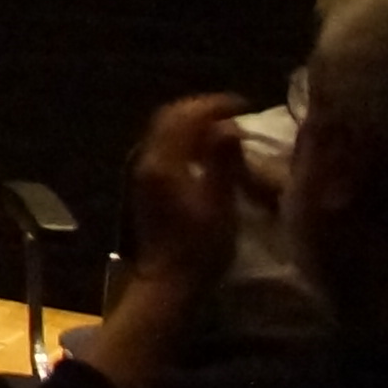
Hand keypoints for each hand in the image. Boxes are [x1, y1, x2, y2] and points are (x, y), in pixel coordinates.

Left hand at [122, 90, 250, 300]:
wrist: (168, 282)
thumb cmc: (199, 249)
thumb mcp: (220, 206)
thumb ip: (223, 163)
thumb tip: (229, 127)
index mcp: (164, 163)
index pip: (186, 116)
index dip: (215, 105)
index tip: (244, 106)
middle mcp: (147, 160)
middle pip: (170, 117)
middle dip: (202, 108)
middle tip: (234, 112)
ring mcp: (143, 171)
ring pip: (164, 129)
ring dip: (192, 121)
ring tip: (223, 127)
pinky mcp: (146, 184)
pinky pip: (163, 144)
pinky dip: (184, 137)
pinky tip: (205, 150)